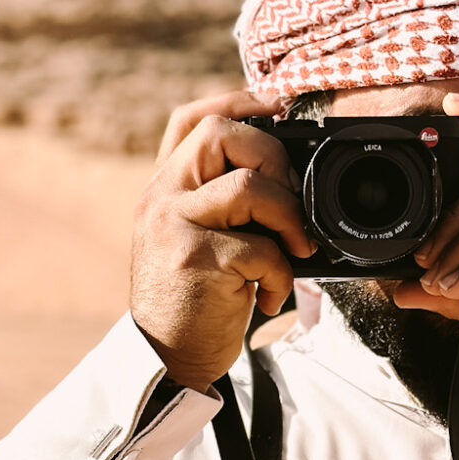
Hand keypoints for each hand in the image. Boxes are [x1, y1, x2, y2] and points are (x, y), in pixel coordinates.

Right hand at [131, 90, 314, 391]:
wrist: (165, 359)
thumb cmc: (193, 300)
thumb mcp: (196, 238)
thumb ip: (220, 202)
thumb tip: (285, 175)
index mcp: (164, 186)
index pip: (192, 119)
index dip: (238, 100)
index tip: (280, 106)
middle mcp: (162, 197)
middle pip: (223, 135)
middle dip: (274, 159)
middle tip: (292, 201)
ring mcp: (175, 226)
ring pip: (248, 187)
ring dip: (289, 218)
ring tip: (296, 251)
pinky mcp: (196, 261)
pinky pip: (260, 247)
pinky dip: (282, 273)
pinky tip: (272, 296)